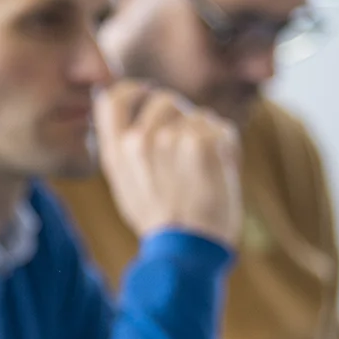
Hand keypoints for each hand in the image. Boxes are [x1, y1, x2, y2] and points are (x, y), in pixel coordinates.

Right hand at [93, 79, 241, 246]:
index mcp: (115, 151)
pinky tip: (216, 172)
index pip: (114, 96)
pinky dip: (224, 145)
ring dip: (202, 134)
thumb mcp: (124, 183)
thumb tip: (129, 108)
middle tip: (185, 151)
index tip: (147, 94)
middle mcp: (139, 140)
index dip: (135, 90)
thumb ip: (123, 145)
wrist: (188, 249)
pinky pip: (219, 127)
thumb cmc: (160, 219)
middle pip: (164, 99)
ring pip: (195, 115)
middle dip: (179, 117)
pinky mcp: (205, 142)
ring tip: (199, 170)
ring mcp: (172, 138)